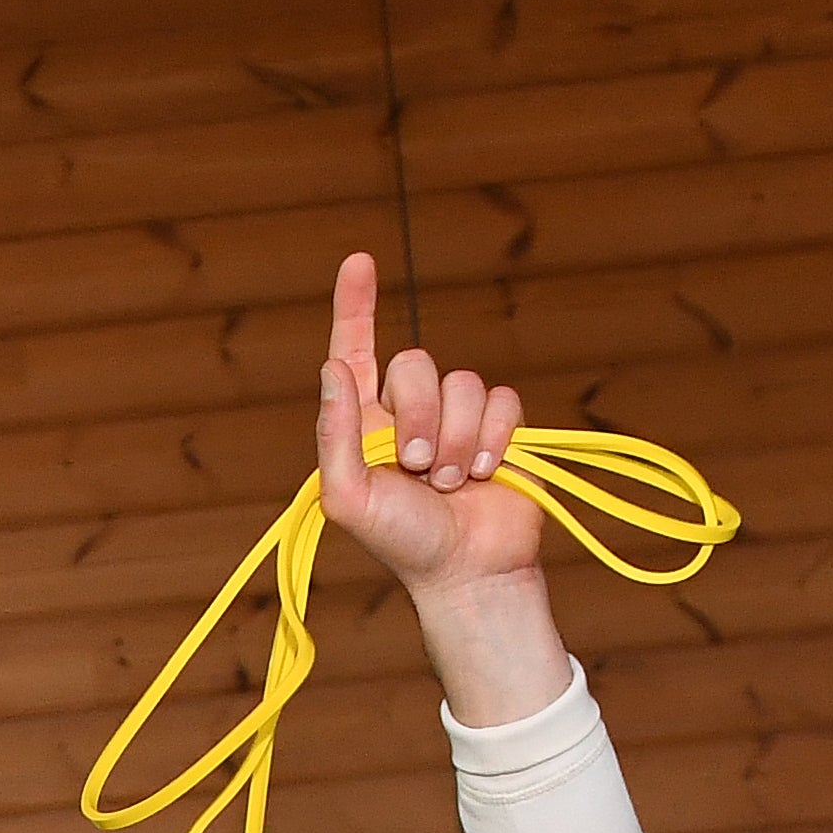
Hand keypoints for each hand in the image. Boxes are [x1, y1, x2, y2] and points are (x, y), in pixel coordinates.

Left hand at [313, 252, 540, 595]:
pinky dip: (493, 437)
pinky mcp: (498, 426)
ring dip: (456, 437)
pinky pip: (500, 399)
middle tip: (418, 468)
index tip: (359, 260)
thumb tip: (332, 369)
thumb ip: (336, 435)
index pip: (355, 350)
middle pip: (415, 363)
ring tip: (452, 482)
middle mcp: (407, 412)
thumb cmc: (403, 543)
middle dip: (418, 416)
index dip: (356, 305)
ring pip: (462, 381)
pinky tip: (486, 473)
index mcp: (363, 422)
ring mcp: (455, 417)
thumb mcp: (350, 498)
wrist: (469, 571)